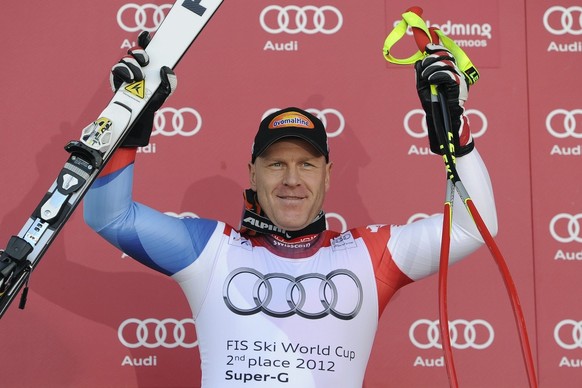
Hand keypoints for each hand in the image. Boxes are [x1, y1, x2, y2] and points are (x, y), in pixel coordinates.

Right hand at [111, 31, 177, 147]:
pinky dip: (123, 72)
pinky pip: (117, 70)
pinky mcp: (116, 80)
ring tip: (138, 77)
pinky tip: (130, 79)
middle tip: (146, 61)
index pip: (146, 49)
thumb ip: (170, 82)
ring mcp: (124, 73)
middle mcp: (135, 67)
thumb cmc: (152, 103)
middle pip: (134, 51)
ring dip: (132, 65)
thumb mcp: (165, 93)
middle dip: (139, 52)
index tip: (146, 34)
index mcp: (148, 66)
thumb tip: (166, 70)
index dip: (144, 39)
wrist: (138, 118)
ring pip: (125, 59)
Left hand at [415, 44, 472, 155]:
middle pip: (446, 55)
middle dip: (432, 57)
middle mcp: (456, 72)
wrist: (440, 117)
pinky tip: (431, 79)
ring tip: (426, 76)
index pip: (446, 53)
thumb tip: (419, 59)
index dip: (437, 47)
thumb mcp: (423, 85)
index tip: (427, 47)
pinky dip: (437, 74)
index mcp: (449, 70)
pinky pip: (449, 74)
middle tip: (424, 65)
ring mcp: (459, 78)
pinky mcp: (459, 86)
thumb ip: (421, 72)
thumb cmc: (433, 102)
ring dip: (433, 67)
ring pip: (447, 63)